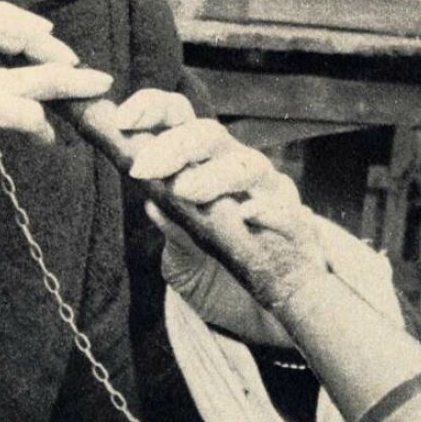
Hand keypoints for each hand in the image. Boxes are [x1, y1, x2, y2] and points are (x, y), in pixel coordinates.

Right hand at [0, 2, 111, 249]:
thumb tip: (8, 96)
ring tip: (90, 85)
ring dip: (55, 79)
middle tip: (70, 57)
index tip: (40, 32)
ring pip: (2, 75)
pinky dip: (33, 118)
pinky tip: (46, 136)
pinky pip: (1, 109)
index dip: (3, 18)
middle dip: (31, 36)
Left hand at [111, 90, 314, 345]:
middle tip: (145, 167)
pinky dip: (269, 211)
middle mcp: (235, 167)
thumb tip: (152, 200)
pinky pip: (288, 212)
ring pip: (248, 165)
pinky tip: (248, 217)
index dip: (151, 109)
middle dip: (175, 145)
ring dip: (215, 174)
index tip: (121, 120)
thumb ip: (171, 226)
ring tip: (185, 191)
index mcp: (200, 162)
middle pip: (209, 135)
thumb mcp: (182, 253)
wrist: (259, 312)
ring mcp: (270, 194)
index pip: (178, 118)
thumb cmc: (214, 270)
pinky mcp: (298, 229)